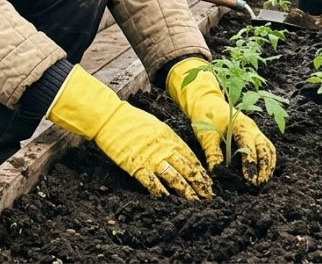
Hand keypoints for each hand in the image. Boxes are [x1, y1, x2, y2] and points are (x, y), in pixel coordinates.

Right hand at [47, 66, 212, 199]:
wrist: (112, 118)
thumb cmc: (134, 121)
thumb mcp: (158, 127)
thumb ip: (170, 142)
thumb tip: (181, 156)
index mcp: (171, 139)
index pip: (192, 159)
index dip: (202, 174)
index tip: (209, 185)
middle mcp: (165, 149)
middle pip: (187, 171)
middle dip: (199, 186)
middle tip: (209, 198)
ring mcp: (152, 159)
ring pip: (175, 179)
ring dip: (186, 192)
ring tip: (195, 203)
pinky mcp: (137, 166)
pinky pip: (153, 183)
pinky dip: (162, 193)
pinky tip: (169, 201)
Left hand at [167, 57, 276, 185]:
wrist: (206, 101)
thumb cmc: (205, 116)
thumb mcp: (206, 135)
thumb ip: (213, 154)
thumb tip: (218, 174)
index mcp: (241, 125)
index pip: (250, 147)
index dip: (251, 165)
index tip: (250, 180)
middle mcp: (252, 127)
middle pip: (265, 149)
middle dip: (264, 168)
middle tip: (258, 184)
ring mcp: (255, 130)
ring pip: (268, 149)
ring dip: (268, 165)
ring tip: (263, 181)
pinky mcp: (253, 134)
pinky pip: (266, 148)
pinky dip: (267, 160)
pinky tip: (263, 172)